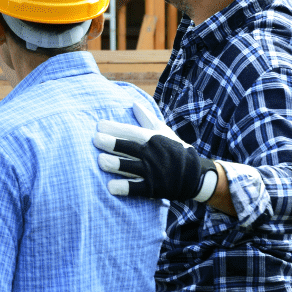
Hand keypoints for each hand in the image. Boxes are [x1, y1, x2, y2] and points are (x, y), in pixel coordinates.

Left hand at [94, 103, 218, 201]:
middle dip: (112, 143)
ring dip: (115, 164)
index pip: (131, 131)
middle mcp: (151, 154)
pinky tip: (110, 187)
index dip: (115, 128)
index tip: (99, 125)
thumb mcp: (163, 131)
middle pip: (129, 147)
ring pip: (131, 167)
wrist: (195, 175)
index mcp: (152, 139)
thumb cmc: (174, 149)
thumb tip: (133, 103)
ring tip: (100, 161)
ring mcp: (152, 172)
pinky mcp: (153, 188)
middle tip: (95, 140)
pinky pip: (137, 188)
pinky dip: (124, 188)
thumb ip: (146, 118)